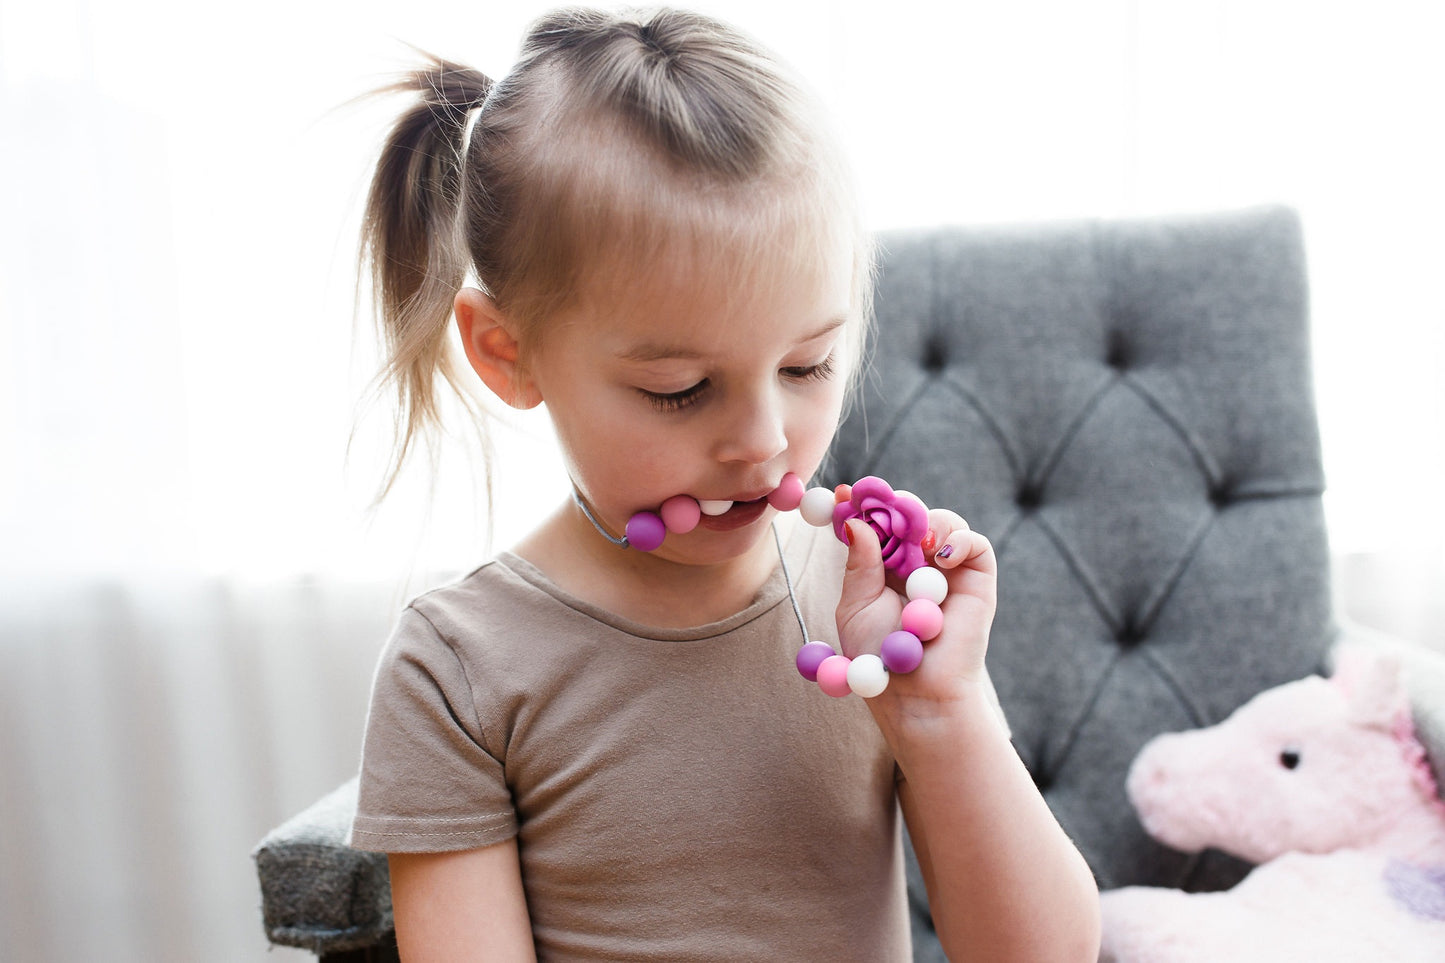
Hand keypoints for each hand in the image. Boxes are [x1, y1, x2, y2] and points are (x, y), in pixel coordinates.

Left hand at [834, 508, 996, 711]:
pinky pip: (974, 542)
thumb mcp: (856, 606)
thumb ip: (859, 564)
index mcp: (885, 566)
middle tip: (879, 503)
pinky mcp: (979, 578)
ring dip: (924, 520)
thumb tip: (856, 524)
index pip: (878, 523)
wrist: (916, 691)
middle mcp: (917, 562)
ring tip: (912, 541)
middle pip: (910, 514)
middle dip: (894, 505)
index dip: (864, 505)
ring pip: (941, 520)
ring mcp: (949, 568)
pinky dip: (958, 539)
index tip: (846, 493)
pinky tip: (939, 556)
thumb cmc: (881, 655)